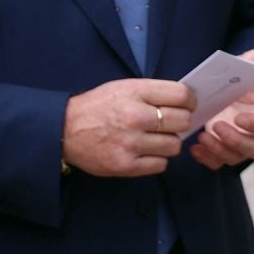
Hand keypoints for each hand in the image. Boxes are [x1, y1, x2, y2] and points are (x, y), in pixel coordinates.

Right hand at [62, 79, 196, 177]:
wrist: (64, 129)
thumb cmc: (96, 107)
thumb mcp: (122, 88)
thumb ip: (152, 93)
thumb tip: (186, 102)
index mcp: (135, 92)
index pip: (181, 95)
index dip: (190, 101)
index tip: (187, 106)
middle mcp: (135, 116)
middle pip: (182, 121)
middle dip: (179, 122)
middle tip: (168, 124)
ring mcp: (131, 143)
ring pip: (174, 145)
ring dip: (167, 143)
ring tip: (153, 139)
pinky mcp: (125, 165)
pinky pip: (161, 165)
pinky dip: (156, 160)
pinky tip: (144, 152)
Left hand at [189, 49, 253, 169]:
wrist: (239, 93)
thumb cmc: (249, 80)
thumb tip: (252, 59)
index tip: (239, 118)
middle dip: (234, 140)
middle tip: (216, 125)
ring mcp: (244, 144)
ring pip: (236, 157)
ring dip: (219, 150)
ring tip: (202, 137)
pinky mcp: (227, 150)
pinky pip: (220, 162)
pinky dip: (207, 159)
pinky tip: (195, 149)